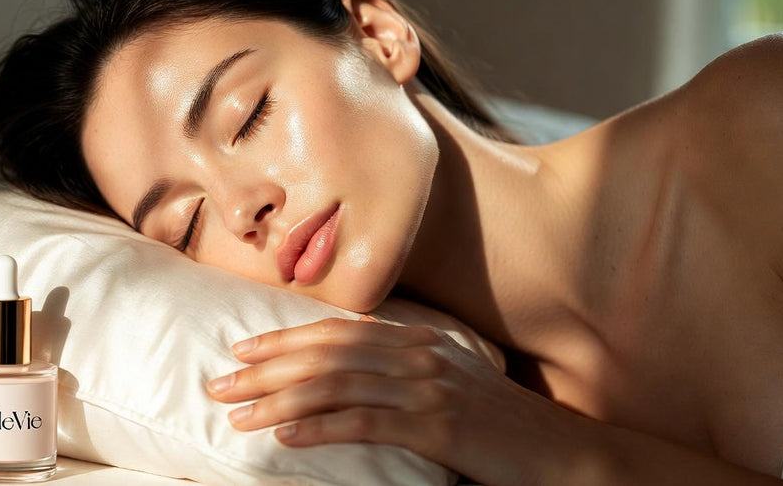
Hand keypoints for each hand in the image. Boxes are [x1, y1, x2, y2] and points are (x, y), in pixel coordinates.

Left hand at [206, 317, 582, 485]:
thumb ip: (409, 368)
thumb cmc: (503, 423)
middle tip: (220, 383)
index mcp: (420, 340)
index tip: (243, 348)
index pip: (339, 330)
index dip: (286, 337)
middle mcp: (420, 355)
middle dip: (267, 366)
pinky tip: (285, 438)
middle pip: (327, 352)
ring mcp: (429, 389)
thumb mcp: (455, 380)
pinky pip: (364, 423)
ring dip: (279, 400)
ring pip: (336, 385)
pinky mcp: (437, 427)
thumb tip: (354, 370)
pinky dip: (319, 428)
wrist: (562, 452)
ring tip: (237, 416)